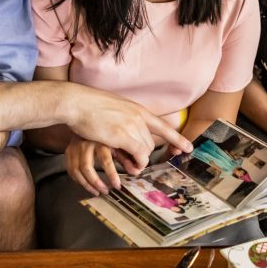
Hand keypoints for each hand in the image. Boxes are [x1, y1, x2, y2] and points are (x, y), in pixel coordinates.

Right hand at [65, 86, 192, 168]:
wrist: (77, 102)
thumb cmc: (91, 107)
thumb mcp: (114, 109)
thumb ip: (125, 122)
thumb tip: (129, 138)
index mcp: (137, 109)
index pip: (163, 126)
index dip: (177, 138)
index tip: (188, 148)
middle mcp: (138, 117)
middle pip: (151, 143)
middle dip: (145, 156)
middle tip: (135, 164)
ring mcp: (132, 125)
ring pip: (145, 150)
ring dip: (139, 161)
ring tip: (129, 165)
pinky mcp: (123, 136)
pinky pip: (138, 154)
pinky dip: (136, 162)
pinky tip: (130, 165)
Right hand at [65, 137, 139, 195]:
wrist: (88, 119)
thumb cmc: (107, 135)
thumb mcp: (118, 143)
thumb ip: (126, 158)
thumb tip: (136, 172)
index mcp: (101, 140)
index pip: (105, 160)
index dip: (112, 175)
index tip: (117, 186)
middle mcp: (86, 143)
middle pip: (87, 167)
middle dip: (96, 182)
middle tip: (106, 191)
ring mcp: (75, 147)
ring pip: (77, 170)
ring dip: (87, 184)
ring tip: (97, 192)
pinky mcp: (68, 151)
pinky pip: (70, 169)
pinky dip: (78, 180)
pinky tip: (87, 185)